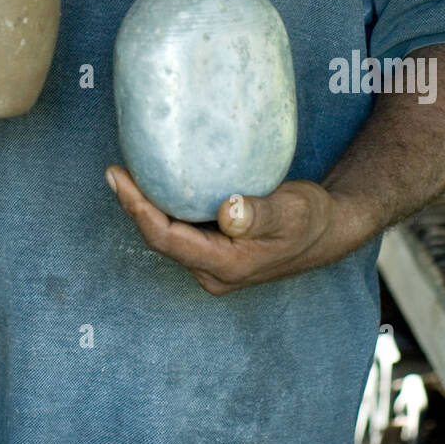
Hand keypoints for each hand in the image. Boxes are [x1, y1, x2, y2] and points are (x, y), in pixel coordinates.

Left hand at [104, 165, 359, 293]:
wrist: (329, 231)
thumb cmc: (310, 219)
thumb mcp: (291, 211)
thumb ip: (259, 213)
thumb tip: (228, 212)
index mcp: (226, 266)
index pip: (166, 239)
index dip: (137, 209)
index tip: (118, 177)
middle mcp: (214, 272)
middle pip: (159, 240)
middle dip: (134, 207)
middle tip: (114, 171)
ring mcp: (214, 266)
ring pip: (167, 237)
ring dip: (145, 208)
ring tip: (126, 173)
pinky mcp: (216, 253)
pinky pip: (180, 231)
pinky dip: (163, 208)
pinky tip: (155, 182)